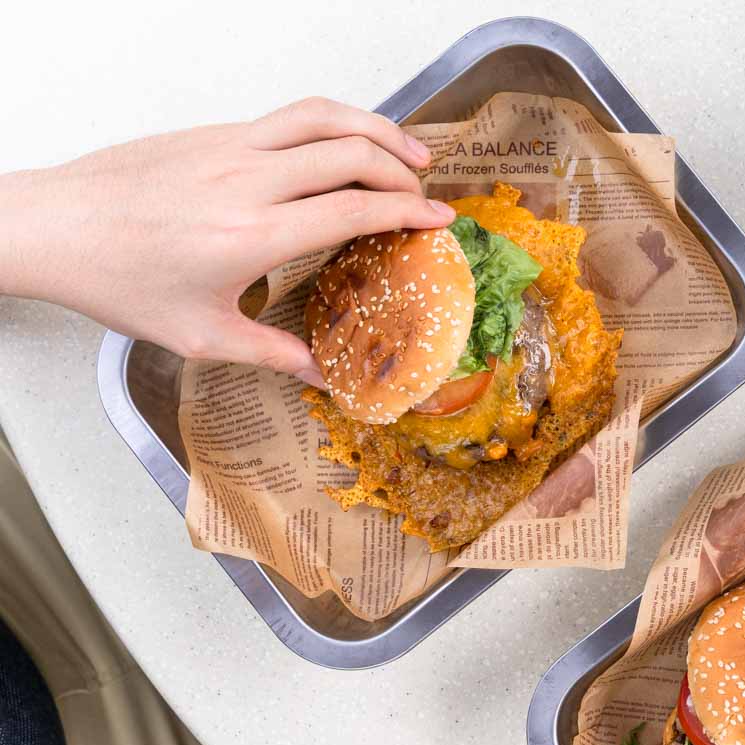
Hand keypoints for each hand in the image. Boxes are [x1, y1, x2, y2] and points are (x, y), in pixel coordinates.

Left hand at [0, 97, 455, 385]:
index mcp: (253, 234)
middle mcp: (248, 181)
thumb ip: (272, 352)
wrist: (54, 229)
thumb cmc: (119, 281)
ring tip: (405, 150)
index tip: (439, 219)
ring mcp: (230, 147)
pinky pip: (288, 118)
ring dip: (374, 128)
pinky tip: (341, 148)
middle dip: (402, 169)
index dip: (407, 210)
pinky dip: (332, 125)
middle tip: (426, 191)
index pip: (353, 208)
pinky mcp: (213, 134)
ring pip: (322, 117)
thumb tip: (323, 376)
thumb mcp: (201, 335)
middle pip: (351, 153)